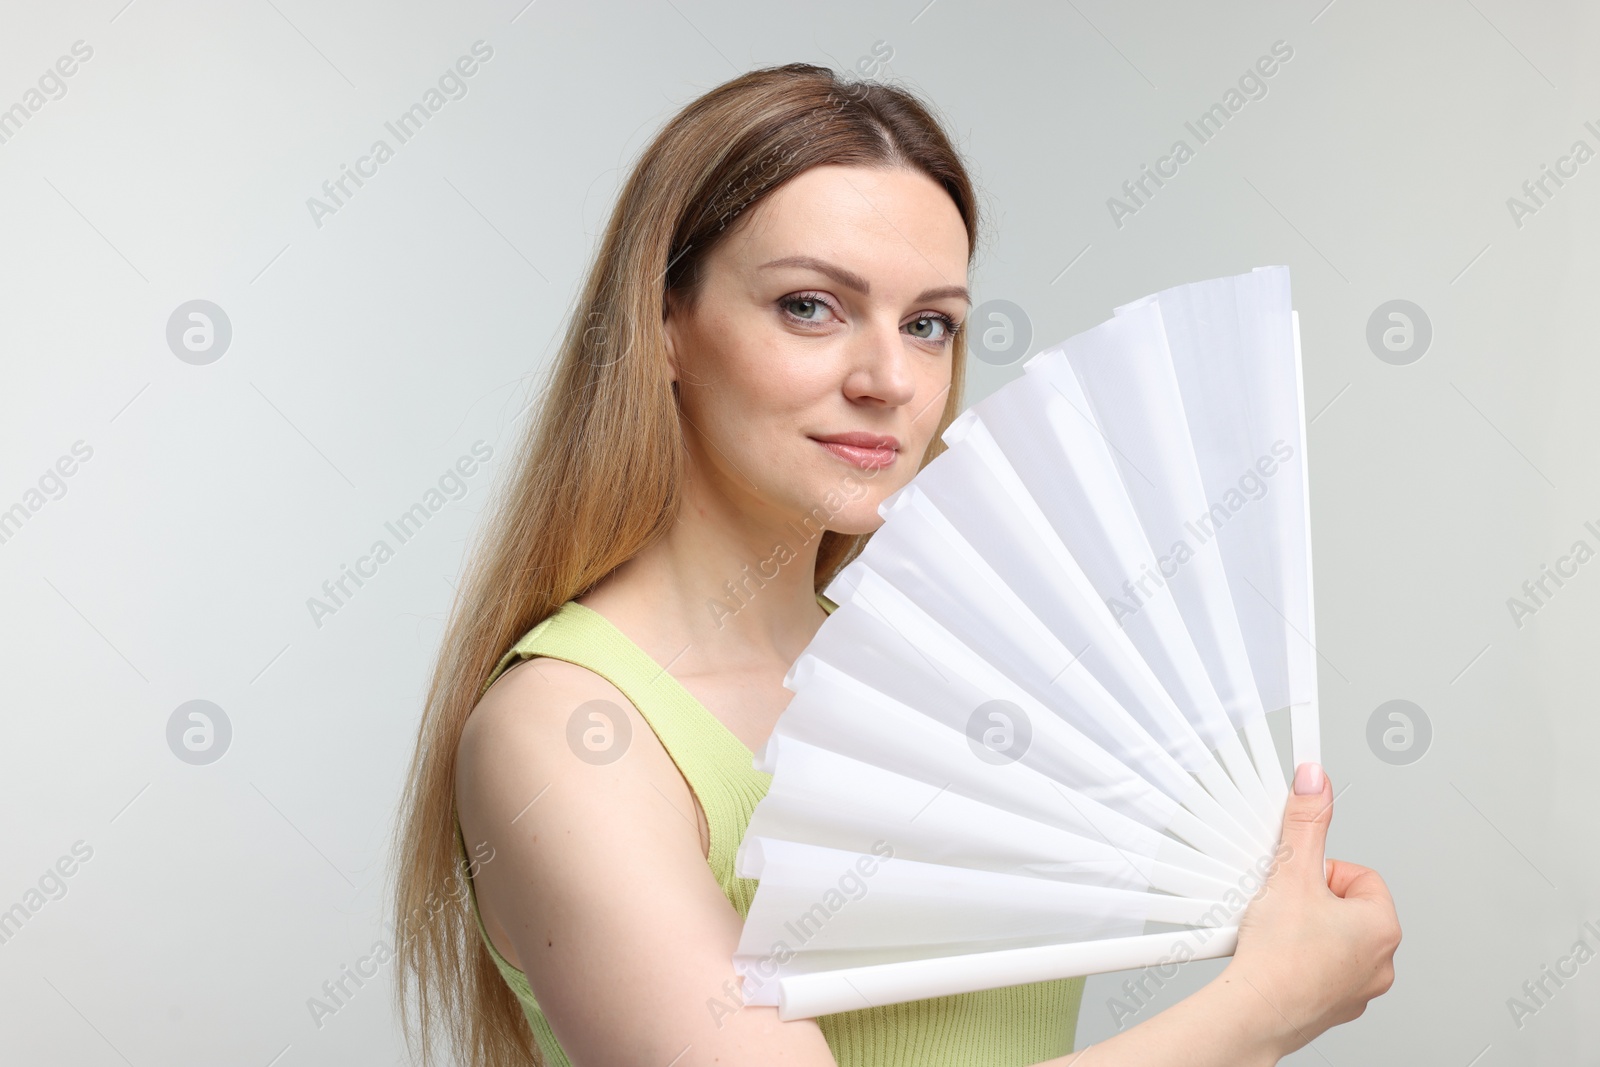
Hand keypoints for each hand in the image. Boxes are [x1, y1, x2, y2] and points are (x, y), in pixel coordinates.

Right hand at [1224, 763, 1400, 1056]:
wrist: (1256, 1012)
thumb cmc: (1281, 956)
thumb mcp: (1292, 872)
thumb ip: (1306, 823)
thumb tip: (1316, 781)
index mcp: (1381, 926)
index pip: (1358, 876)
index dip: (1321, 871)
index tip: (1298, 879)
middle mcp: (1380, 961)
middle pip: (1345, 907)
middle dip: (1311, 901)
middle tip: (1284, 905)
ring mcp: (1357, 988)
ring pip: (1332, 939)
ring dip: (1305, 930)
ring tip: (1277, 932)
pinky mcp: (1332, 1006)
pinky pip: (1319, 969)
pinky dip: (1297, 960)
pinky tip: (1273, 957)